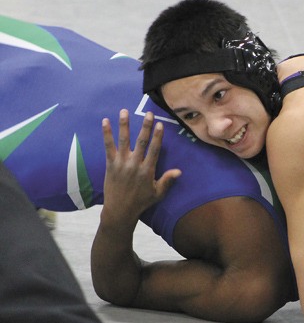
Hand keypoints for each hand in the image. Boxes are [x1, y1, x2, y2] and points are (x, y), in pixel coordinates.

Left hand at [101, 109, 180, 225]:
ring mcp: (121, 163)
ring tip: (124, 111)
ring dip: (124, 125)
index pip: (154, 150)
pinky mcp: (110, 164)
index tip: (160, 125)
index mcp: (147, 171)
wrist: (120, 210)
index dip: (158, 137)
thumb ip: (167, 181)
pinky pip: (108, 146)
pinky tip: (105, 121)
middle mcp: (135, 164)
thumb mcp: (157, 193)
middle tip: (148, 114)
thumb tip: (179, 171)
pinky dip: (106, 134)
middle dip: (145, 127)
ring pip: (123, 140)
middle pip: (141, 142)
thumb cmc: (141, 202)